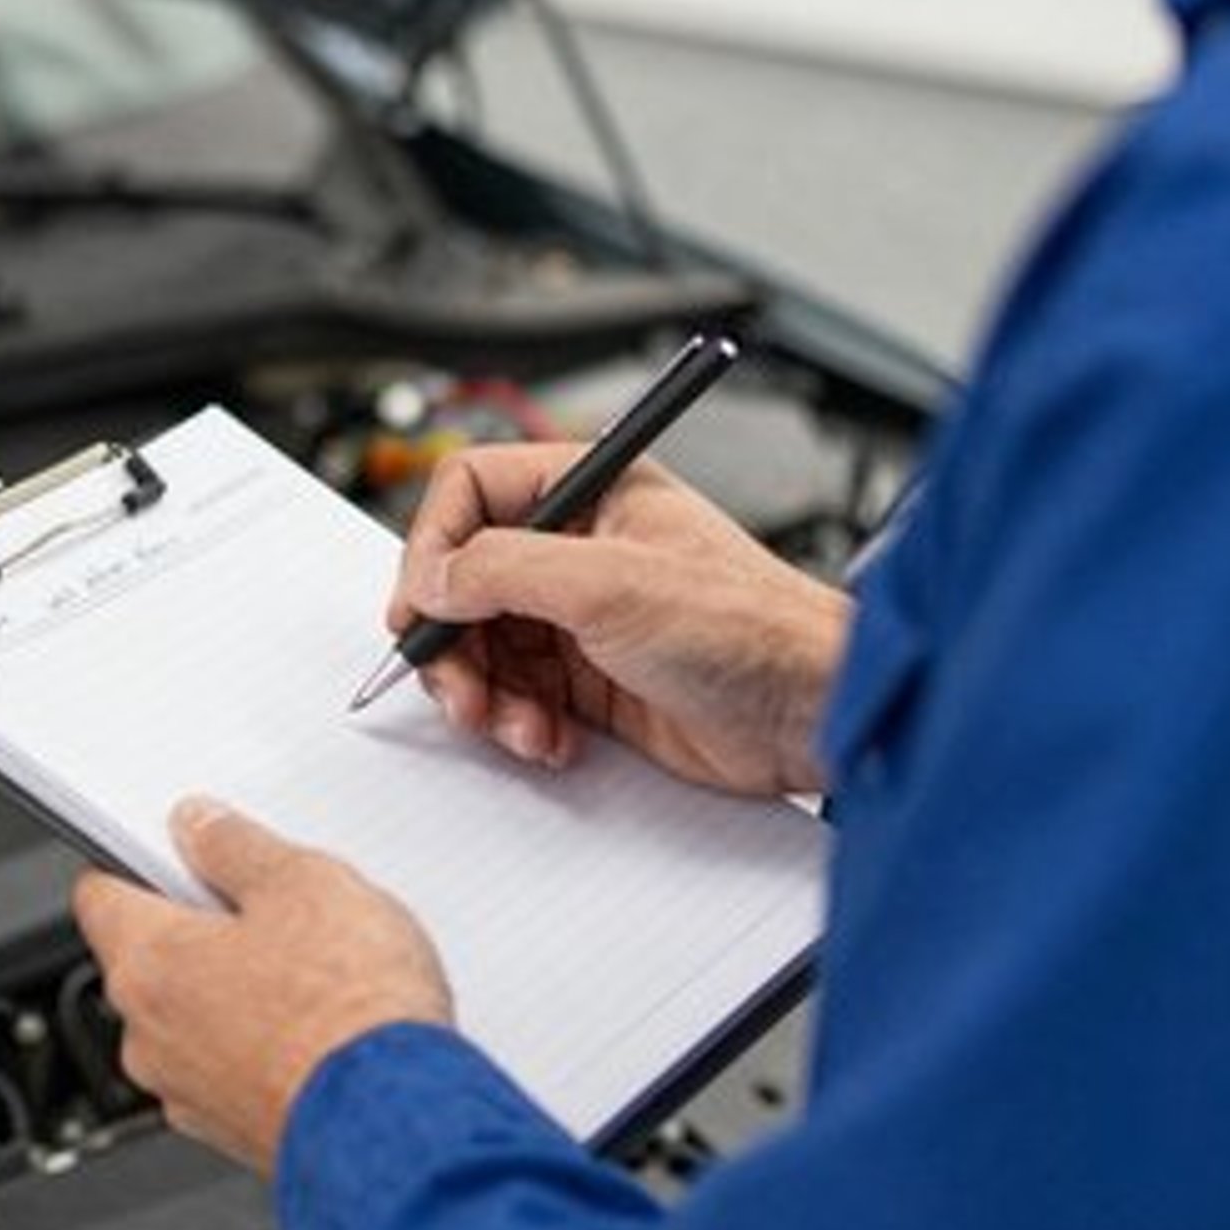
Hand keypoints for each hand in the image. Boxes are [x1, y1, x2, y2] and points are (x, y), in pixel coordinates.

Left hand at [71, 797, 452, 1174]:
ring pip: (195, 1020)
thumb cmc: (348, 1010)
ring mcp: (190, 1096)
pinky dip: (263, 1048)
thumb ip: (237, 848)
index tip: (180, 850)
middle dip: (204, 931)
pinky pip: (233, 1071)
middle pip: (152, 960)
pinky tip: (324, 1030)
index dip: (139, 862)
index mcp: (148, 963)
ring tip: (317, 972)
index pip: (100, 895)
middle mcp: (150, 1038)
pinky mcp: (235, 1136)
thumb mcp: (302, 882)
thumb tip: (200, 828)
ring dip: (237, 994)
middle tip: (275, 907)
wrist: (397, 1124)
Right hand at [392, 444, 849, 796]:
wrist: (807, 713)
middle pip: (463, 579)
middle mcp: (577, 547)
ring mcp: (580, 616)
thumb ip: (503, 570)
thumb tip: (433, 578)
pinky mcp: (588, 680)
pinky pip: (515, 695)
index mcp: (588, 490)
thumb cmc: (748, 626)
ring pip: (482, 645)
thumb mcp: (608, 582)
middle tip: (458, 688)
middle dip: (452, 640)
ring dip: (483, 692)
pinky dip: (516, 723)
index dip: (433, 547)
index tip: (421, 606)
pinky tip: (549, 740)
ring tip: (512, 724)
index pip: (470, 491)